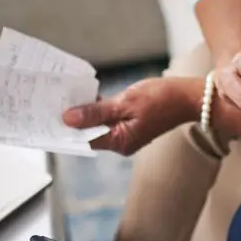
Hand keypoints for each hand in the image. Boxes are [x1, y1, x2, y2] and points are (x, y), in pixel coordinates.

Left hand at [63, 77, 194, 155]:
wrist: (189, 97)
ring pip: (99, 125)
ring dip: (87, 113)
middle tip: (55, 102)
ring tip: (70, 97)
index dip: (67, 128)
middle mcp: (122, 143)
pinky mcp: (132, 126)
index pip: (84, 139)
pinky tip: (91, 97)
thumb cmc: (162, 98)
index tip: (50, 115)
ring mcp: (128, 135)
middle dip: (74, 119)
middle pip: (90, 133)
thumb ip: (96, 112)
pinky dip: (100, 110)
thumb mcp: (125, 102)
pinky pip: (110, 120)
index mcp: (120, 142)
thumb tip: (68, 119)